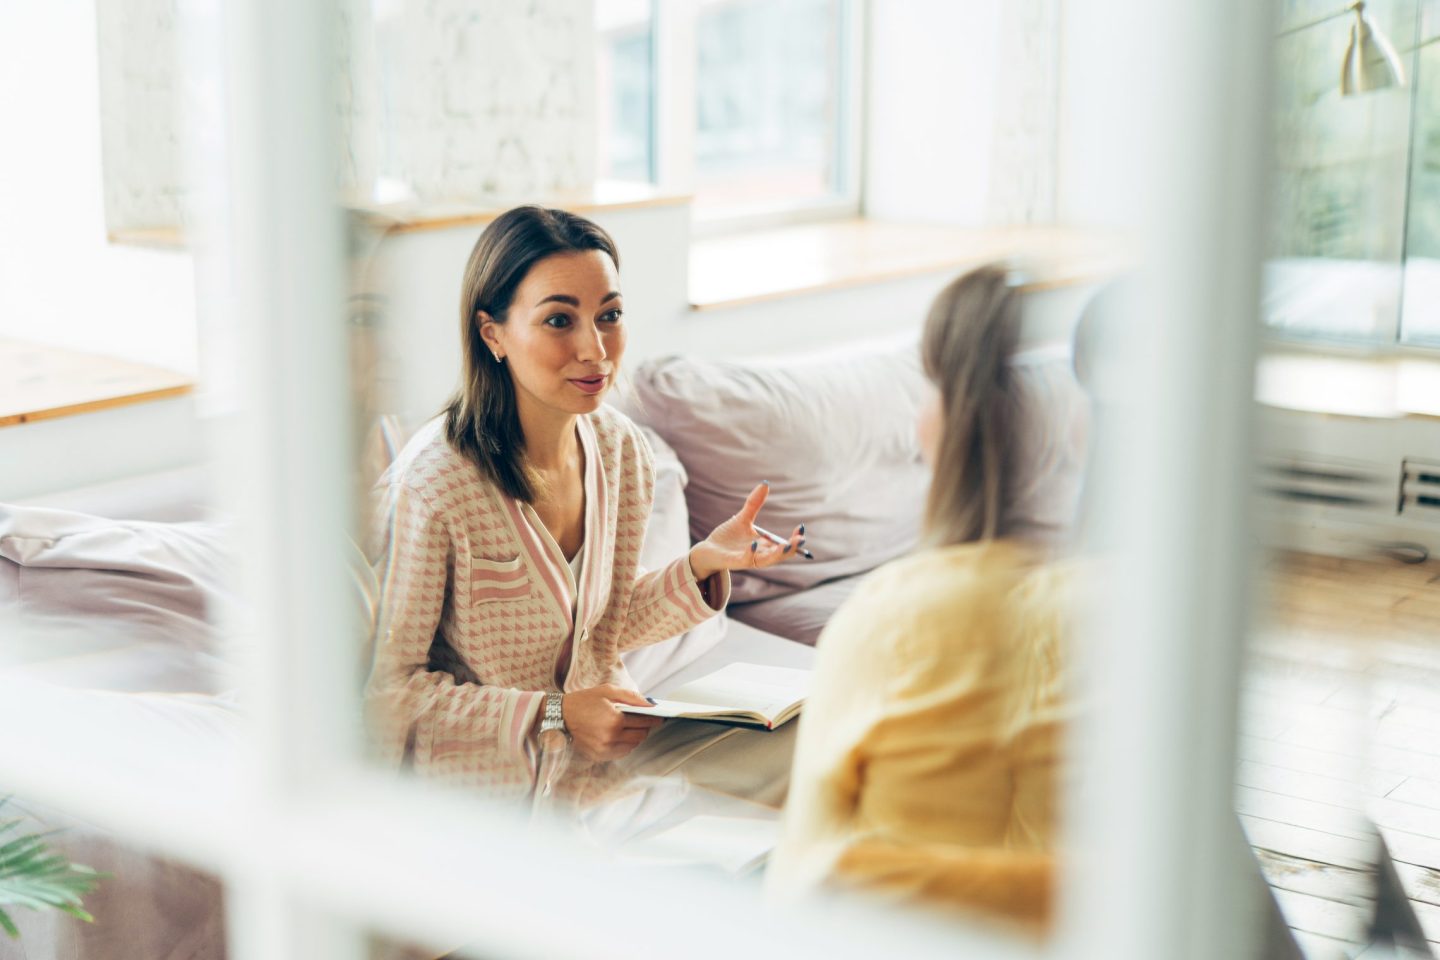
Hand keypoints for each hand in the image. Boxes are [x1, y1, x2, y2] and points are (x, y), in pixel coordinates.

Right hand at [561, 684, 663, 761]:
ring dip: (635, 737)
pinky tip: (621, 735)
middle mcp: (611, 738)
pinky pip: (621, 753)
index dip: (653, 719)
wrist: (561, 716)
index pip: (643, 722)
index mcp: (614, 720)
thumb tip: (650, 704)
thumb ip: (631, 697)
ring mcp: (604, 749)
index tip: (659, 717)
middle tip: (645, 720)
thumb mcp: (608, 691)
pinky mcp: (599, 756)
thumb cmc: (584, 701)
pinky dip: (625, 745)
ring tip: (631, 727)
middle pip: (640, 736)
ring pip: (632, 746)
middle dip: (645, 728)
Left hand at [688, 482, 804, 580]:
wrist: (707, 550)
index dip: (794, 539)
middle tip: (801, 540)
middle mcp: (759, 554)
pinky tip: (754, 542)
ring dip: (778, 554)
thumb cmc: (727, 537)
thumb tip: (765, 483)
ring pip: (767, 560)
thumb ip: (754, 504)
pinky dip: (751, 552)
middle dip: (792, 548)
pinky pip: (745, 559)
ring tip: (786, 545)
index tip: (801, 528)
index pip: (784, 545)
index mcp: (764, 546)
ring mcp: (747, 559)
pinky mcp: (734, 561)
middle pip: (780, 555)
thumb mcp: (743, 518)